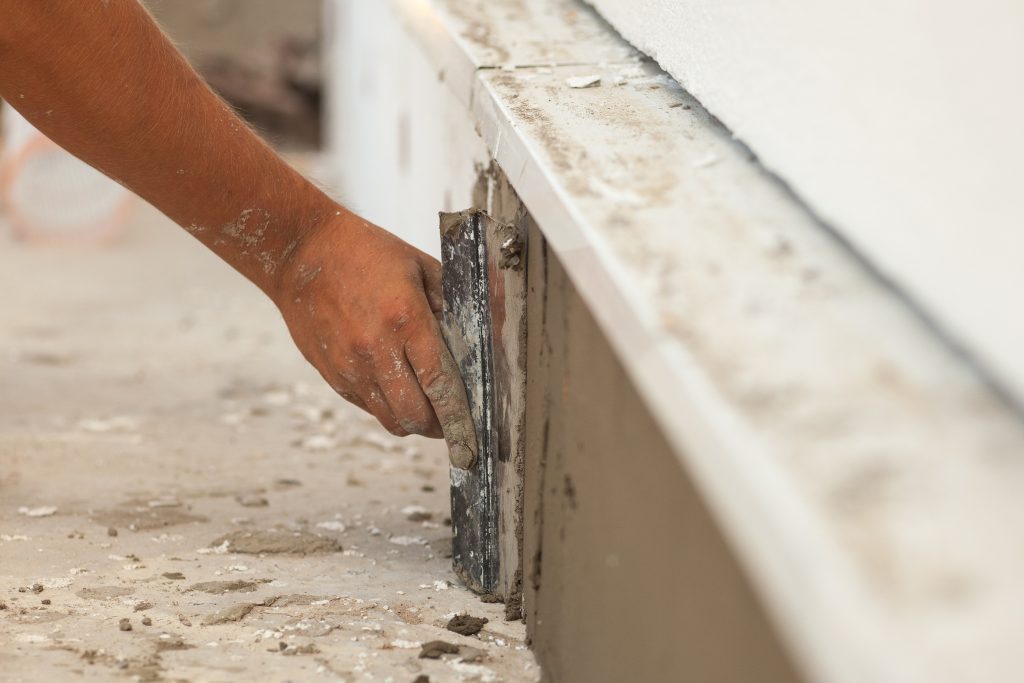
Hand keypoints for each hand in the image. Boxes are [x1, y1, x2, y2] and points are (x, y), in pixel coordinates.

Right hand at [274, 210, 476, 468]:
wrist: (300, 253)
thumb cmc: (365, 253)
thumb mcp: (419, 266)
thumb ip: (454, 301)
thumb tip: (492, 327)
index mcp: (405, 319)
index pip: (439, 383)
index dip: (459, 413)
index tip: (473, 429)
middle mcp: (375, 349)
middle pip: (415, 415)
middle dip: (438, 425)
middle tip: (451, 419)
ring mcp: (349, 366)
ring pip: (390, 420)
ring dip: (412, 421)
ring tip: (426, 407)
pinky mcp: (332, 374)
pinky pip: (367, 407)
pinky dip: (386, 406)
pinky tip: (395, 386)